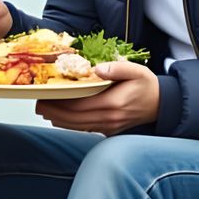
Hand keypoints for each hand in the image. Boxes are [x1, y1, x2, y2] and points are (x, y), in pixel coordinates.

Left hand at [36, 59, 160, 133]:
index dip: (60, 102)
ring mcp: (108, 126)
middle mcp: (109, 118)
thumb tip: (97, 69)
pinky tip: (60, 119)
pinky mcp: (108, 130)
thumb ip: (117, 68)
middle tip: (38, 104)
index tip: (46, 96)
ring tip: (44, 111)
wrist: (161, 104)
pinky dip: (70, 125)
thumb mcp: (136, 71)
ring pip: (77, 126)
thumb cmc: (146, 85)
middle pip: (74, 118)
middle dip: (54, 112)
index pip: (79, 105)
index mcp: (113, 103)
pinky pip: (85, 129)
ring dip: (59, 120)